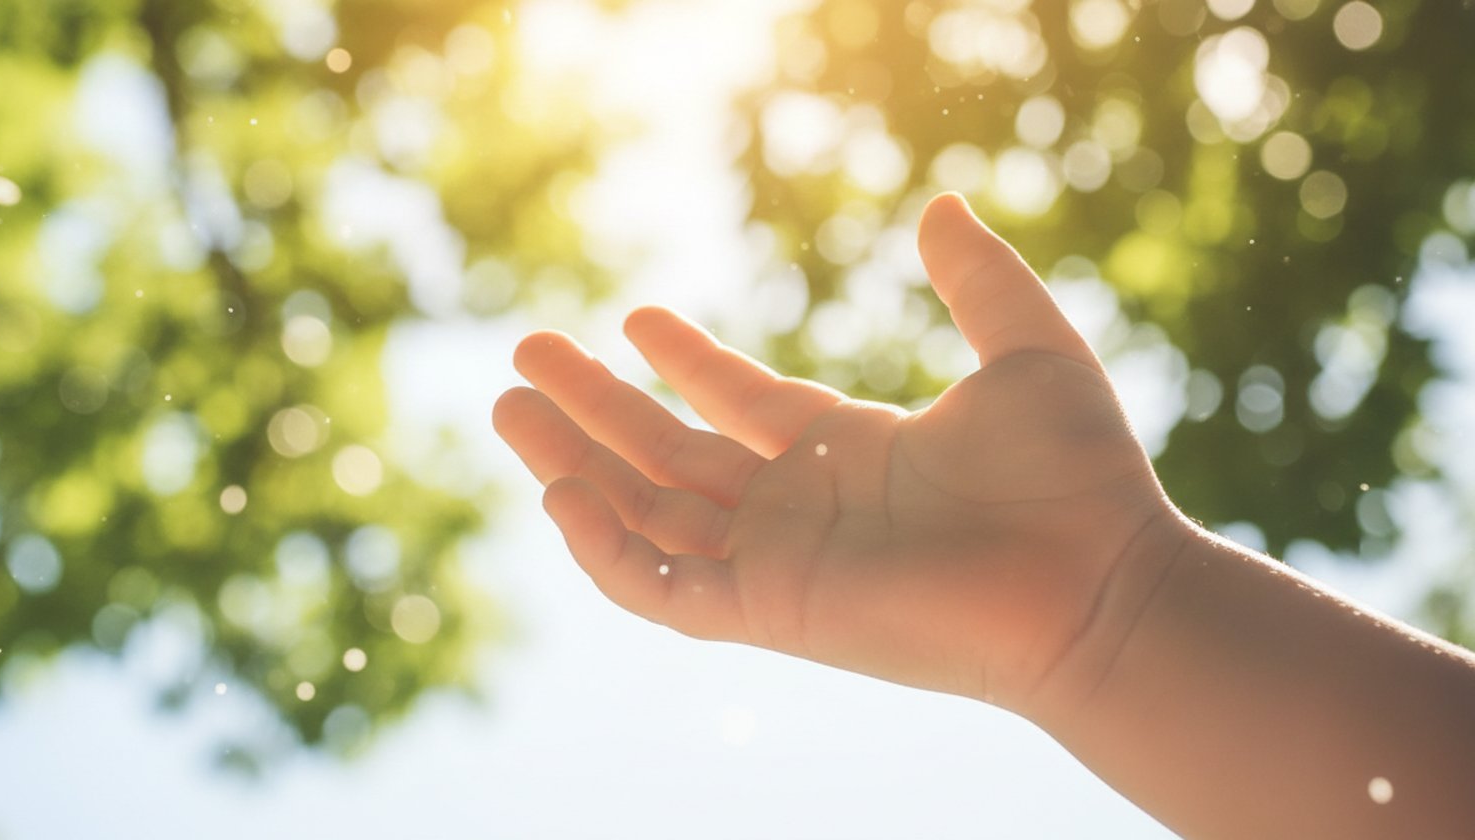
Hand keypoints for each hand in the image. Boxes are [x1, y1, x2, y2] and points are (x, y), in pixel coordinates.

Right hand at [494, 194, 1177, 704]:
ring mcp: (779, 565)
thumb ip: (979, 279)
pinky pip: (662, 588)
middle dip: (594, 406)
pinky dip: (605, 550)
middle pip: (667, 455)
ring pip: (645, 512)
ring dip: (572, 461)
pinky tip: (557, 493)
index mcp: (848, 452)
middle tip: (525, 356)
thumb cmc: (1080, 480)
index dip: (684, 362)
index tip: (633, 318)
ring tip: (508, 406)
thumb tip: (942, 205)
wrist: (1103, 587)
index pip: (739, 404)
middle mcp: (801, 510)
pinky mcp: (771, 612)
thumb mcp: (1027, 349)